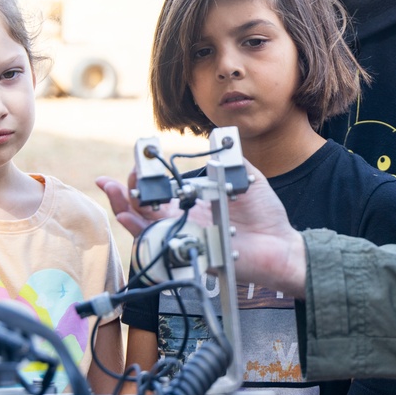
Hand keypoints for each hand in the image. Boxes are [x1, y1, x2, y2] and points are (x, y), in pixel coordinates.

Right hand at [96, 161, 307, 297]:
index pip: (159, 192)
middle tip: (114, 179)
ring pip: (144, 226)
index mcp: (194, 204)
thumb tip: (217, 142)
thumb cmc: (266, 216)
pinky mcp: (189, 252)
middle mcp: (184, 222)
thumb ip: (232, 160)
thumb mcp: (248, 179)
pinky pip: (159, 245)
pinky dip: (141, 231)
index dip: (143, 178)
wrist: (280, 245)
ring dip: (124, 208)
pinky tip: (129, 217)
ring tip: (115, 191)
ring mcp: (185, 237)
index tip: (134, 161)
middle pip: (142, 209)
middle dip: (124, 192)